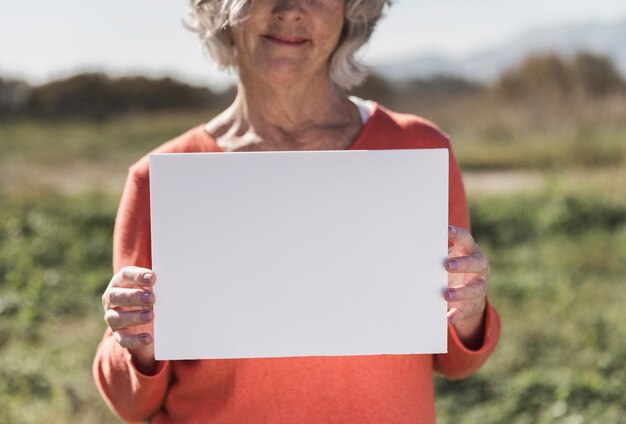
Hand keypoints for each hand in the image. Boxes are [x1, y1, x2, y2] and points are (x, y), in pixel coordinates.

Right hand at [102, 266, 156, 372]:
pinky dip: (135, 339)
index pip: (125, 275)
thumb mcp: (152, 288)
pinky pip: (122, 339)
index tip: (152, 278)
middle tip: (152, 298)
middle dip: (133, 296)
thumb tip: (172, 280)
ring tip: (151, 316)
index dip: (137, 276)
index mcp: (120, 282)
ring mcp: (113, 317)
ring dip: (133, 317)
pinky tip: (148, 338)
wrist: (146, 320)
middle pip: (115, 296)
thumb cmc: (149, 296)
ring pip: (115, 318)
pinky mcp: (119, 334)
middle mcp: (112, 299)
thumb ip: (156, 284)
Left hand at [444, 226, 488, 348]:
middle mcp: (479, 268)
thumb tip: (409, 242)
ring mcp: (479, 286)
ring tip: (446, 294)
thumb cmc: (450, 269)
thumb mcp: (446, 257)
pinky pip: (466, 310)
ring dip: (461, 292)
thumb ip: (436, 251)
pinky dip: (456, 314)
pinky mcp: (473, 304)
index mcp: (470, 251)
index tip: (447, 231)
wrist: (467, 295)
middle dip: (463, 264)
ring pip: (475, 289)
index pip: (467, 240)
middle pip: (476, 263)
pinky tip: (448, 318)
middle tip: (447, 265)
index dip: (458, 236)